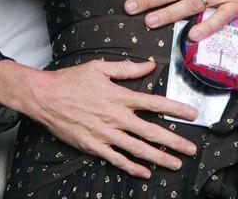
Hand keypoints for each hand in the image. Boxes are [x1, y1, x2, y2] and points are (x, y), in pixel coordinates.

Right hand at [21, 60, 198, 178]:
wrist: (45, 97)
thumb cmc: (71, 80)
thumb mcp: (99, 68)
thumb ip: (126, 68)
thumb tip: (150, 65)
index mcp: (119, 96)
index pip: (154, 103)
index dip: (175, 108)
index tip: (192, 114)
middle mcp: (116, 117)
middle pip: (151, 131)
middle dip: (174, 141)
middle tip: (191, 149)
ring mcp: (105, 133)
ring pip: (137, 149)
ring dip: (159, 158)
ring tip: (175, 164)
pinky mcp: (93, 145)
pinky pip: (116, 159)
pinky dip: (132, 167)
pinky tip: (145, 172)